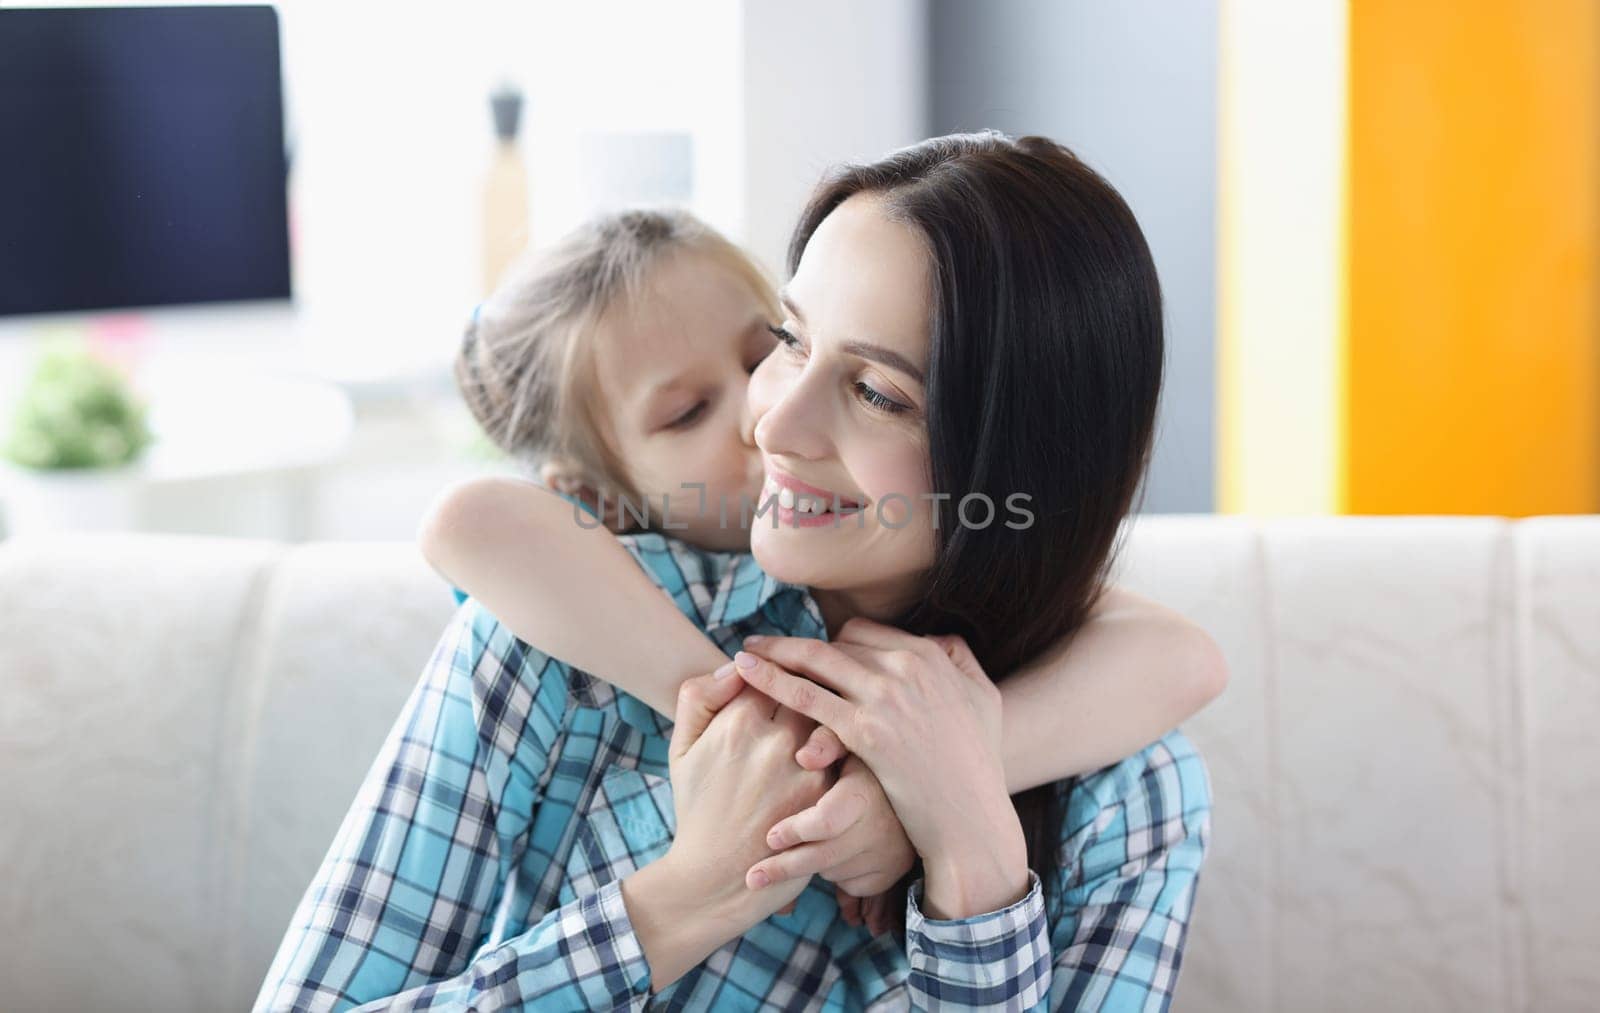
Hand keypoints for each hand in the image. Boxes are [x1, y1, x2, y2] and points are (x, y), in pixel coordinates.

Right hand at [659, 664, 833, 930]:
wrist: (714, 879)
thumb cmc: (698, 808)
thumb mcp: (681, 748)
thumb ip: (699, 696)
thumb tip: (737, 665)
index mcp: (738, 720)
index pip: (776, 669)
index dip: (783, 670)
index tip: (786, 678)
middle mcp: (774, 739)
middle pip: (811, 688)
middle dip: (814, 688)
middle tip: (817, 693)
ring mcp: (806, 769)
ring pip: (834, 718)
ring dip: (833, 716)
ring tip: (823, 728)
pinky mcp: (828, 797)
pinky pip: (849, 755)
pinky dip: (847, 748)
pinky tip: (845, 752)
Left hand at [735, 620, 1029, 917]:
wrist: (971, 820)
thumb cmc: (978, 766)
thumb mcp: (983, 699)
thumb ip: (959, 661)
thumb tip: (938, 641)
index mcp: (929, 655)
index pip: (862, 634)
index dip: (830, 645)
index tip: (806, 655)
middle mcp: (907, 666)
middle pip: (835, 645)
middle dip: (794, 647)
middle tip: (761, 645)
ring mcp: (885, 697)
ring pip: (815, 661)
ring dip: (774, 651)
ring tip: (744, 651)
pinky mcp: (866, 731)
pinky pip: (807, 696)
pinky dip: (772, 679)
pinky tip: (745, 674)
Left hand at [744, 752, 914, 933]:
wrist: (913, 787)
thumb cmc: (865, 762)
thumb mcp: (849, 742)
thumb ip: (826, 741)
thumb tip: (805, 758)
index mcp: (867, 789)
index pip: (826, 821)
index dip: (795, 831)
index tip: (770, 837)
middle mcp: (883, 825)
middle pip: (824, 856)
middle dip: (785, 867)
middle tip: (754, 876)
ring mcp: (890, 853)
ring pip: (834, 871)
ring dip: (812, 865)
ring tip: (803, 846)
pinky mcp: (892, 873)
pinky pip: (851, 885)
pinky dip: (836, 875)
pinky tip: (833, 853)